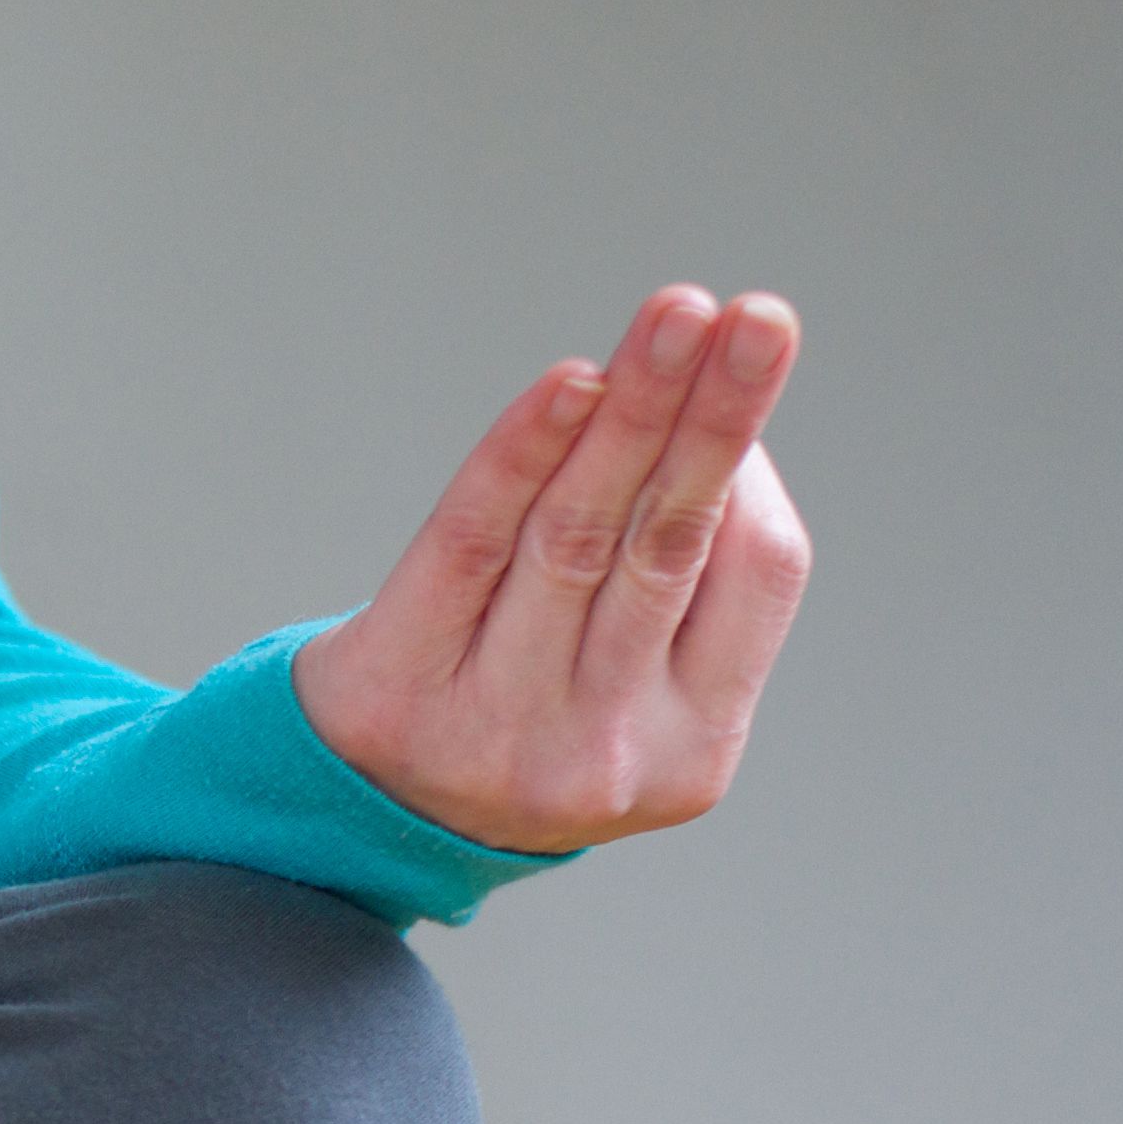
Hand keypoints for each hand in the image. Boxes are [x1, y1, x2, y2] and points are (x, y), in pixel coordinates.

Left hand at [297, 285, 811, 855]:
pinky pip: (469, 547)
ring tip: (676, 314)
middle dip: (711, 418)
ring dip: (634, 411)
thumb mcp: (636, 685)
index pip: (757, 578)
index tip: (750, 341)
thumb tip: (728, 431)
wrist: (365, 808)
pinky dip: (521, 457)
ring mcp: (495, 734)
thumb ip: (692, 580)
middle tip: (757, 315)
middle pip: (664, 547)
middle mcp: (598, 754)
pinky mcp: (398, 696)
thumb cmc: (530, 707)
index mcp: (691, 755)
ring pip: (576, 537)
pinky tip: (570, 385)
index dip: (751, 462)